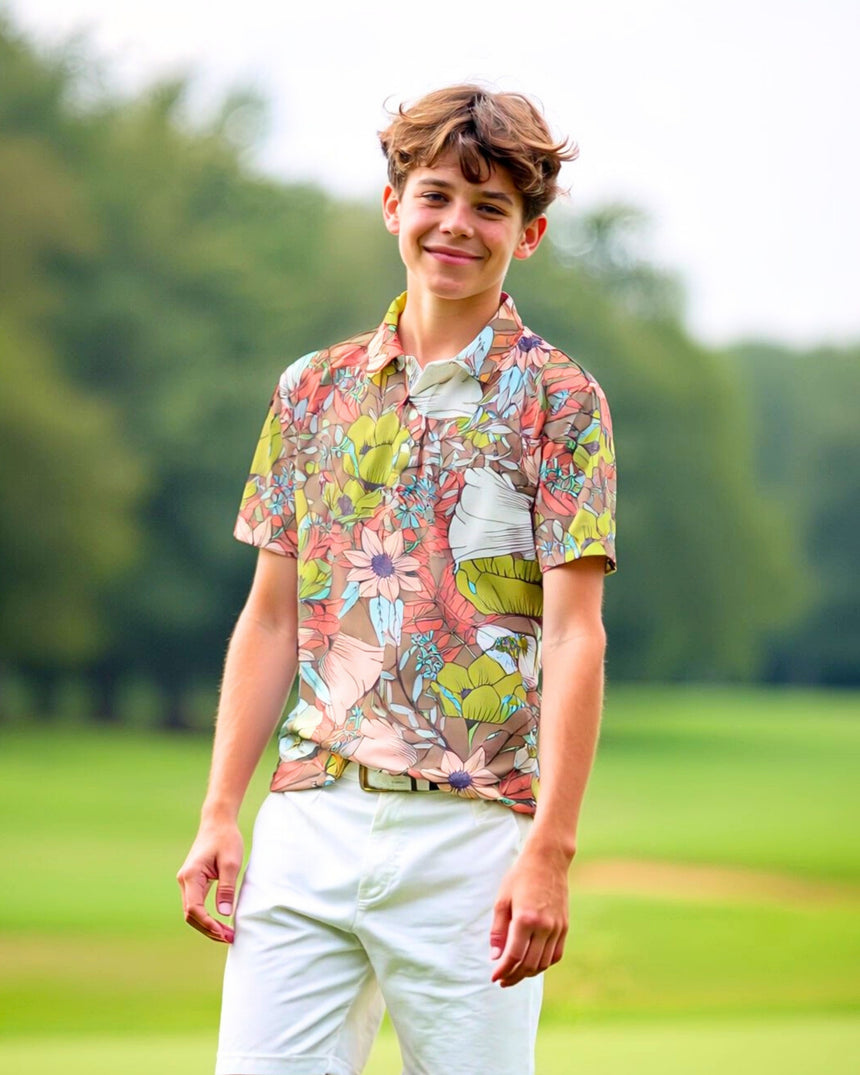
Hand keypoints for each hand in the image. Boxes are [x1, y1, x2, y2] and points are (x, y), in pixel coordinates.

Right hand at [176, 820, 243, 942]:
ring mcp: (187, 882)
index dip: (208, 924)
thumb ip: (227, 888)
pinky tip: (220, 923)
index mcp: (191, 876)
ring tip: (227, 935)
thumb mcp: (231, 863)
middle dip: (209, 930)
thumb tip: (224, 914)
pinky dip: (206, 917)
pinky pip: (196, 905)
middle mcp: (184, 881)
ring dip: (207, 925)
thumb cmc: (226, 839)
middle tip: (230, 939)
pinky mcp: (193, 882)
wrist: (218, 822)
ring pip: (192, 912)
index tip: (224, 933)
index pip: (194, 909)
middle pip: (191, 915)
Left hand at [489, 845, 568, 987]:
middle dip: (514, 975)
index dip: (503, 970)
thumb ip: (498, 930)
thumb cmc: (521, 877)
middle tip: (503, 979)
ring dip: (528, 973)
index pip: (513, 955)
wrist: (548, 859)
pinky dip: (544, 964)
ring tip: (515, 973)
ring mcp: (557, 927)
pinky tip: (533, 964)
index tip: (494, 977)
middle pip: (529, 964)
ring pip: (543, 963)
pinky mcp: (565, 926)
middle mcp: (544, 926)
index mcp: (525, 919)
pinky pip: (556, 954)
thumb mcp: (502, 900)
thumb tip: (496, 957)